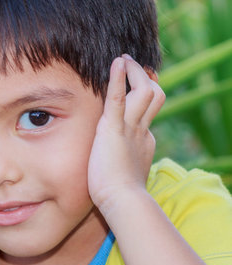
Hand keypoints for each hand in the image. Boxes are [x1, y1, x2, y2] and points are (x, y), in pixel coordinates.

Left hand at [88, 54, 164, 211]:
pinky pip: (118, 99)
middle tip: (131, 65)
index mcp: (143, 139)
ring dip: (133, 73)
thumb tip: (125, 160)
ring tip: (122, 59)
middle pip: (153, 96)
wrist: (122, 202)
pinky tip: (117, 63)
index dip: (143, 95)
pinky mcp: (114, 130)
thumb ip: (126, 160)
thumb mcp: (126, 171)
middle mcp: (141, 130)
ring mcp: (130, 128)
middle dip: (144, 78)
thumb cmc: (118, 194)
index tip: (136, 85)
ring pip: (143, 92)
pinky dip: (118, 80)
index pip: (148, 111)